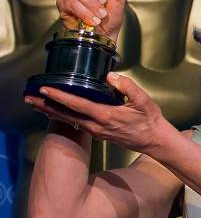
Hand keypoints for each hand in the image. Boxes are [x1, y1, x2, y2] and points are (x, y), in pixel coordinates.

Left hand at [24, 73, 168, 155]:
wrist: (155, 140)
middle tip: (29, 98)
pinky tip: (57, 112)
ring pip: (69, 121)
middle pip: (66, 115)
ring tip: (36, 105)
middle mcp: (97, 126)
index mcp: (106, 116)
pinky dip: (63, 117)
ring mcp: (97, 131)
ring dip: (52, 112)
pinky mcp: (98, 133)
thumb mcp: (143, 100)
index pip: (77, 105)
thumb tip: (110, 76)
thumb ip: (127, 86)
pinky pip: (76, 124)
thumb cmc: (150, 120)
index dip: (60, 96)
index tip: (46, 89)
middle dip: (46, 106)